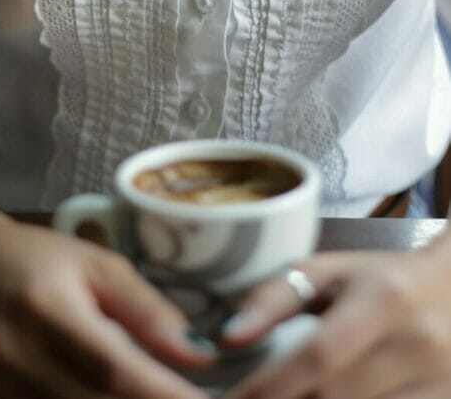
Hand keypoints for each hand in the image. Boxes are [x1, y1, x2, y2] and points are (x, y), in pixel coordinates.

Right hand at [0, 189, 214, 398]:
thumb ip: (146, 310)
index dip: (166, 395)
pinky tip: (106, 396)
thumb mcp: (96, 264)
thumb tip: (200, 356)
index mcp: (46, 309)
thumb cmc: (33, 257)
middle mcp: (13, 357)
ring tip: (151, 392)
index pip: (116, 370)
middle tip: (191, 398)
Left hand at [221, 244, 450, 398]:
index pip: (318, 356)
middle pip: (336, 398)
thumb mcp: (328, 271)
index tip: (232, 398)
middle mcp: (420, 345)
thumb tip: (228, 338)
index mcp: (385, 300)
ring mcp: (442, 383)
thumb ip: (274, 298)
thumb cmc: (381, 278)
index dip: (269, 386)